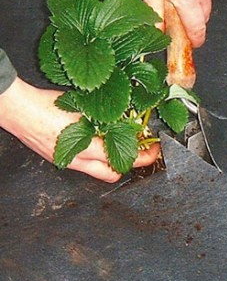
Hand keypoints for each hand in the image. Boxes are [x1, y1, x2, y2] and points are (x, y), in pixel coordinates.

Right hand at [0, 78, 159, 181]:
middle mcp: (77, 160)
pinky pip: (82, 164)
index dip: (144, 156)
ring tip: (121, 142)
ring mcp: (65, 162)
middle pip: (112, 175)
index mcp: (86, 148)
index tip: (155, 149)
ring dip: (112, 161)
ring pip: (97, 171)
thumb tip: (126, 120)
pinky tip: (98, 140)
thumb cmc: (46, 105)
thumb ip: (106, 118)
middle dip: (130, 165)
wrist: (17, 109)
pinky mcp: (57, 158)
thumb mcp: (83, 108)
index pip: (124, 159)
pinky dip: (95, 156)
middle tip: (141, 149)